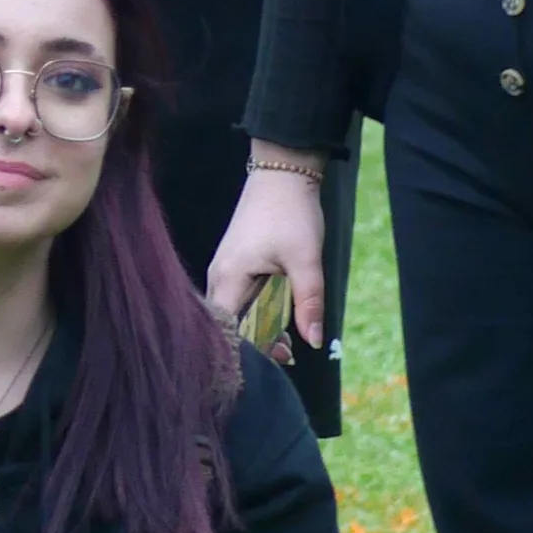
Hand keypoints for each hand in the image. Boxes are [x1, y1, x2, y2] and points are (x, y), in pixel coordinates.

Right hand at [208, 160, 328, 352]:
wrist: (283, 171)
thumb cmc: (291, 213)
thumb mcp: (306, 259)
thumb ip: (309, 302)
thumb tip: (314, 342)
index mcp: (227, 278)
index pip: (226, 330)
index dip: (248, 350)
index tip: (276, 360)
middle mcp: (218, 277)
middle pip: (228, 326)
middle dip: (255, 344)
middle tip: (288, 354)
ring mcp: (224, 270)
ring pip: (235, 314)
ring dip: (258, 330)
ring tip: (287, 344)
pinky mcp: (235, 265)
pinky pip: (239, 300)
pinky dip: (258, 314)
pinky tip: (279, 321)